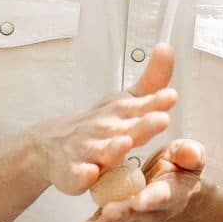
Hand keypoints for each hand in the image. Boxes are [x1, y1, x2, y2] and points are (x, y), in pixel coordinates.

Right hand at [26, 43, 177, 195]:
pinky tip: (90, 174)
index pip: (141, 107)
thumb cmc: (100, 123)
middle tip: (161, 120)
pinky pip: (76, 175)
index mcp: (121, 114)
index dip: (155, 102)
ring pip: (101, 150)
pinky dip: (82, 175)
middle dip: (143, 125)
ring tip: (125, 143)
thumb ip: (152, 81)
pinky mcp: (71, 171)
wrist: (51, 144)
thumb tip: (167, 46)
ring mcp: (86, 150)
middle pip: (125, 128)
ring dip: (112, 147)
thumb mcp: (127, 100)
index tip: (171, 97)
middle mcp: (104, 129)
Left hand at [71, 139, 206, 221]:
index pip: (162, 197)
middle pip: (137, 215)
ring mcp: (137, 219)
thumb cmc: (180, 170)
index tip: (141, 200)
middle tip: (110, 212)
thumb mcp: (189, 157)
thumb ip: (191, 154)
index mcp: (171, 193)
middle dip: (123, 214)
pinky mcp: (121, 220)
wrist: (176, 192)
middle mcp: (154, 211)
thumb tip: (190, 153)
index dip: (151, 199)